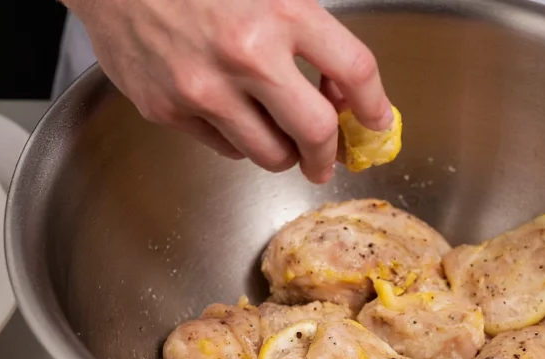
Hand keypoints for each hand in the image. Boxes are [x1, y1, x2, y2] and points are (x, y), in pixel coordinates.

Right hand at [63, 0, 393, 182]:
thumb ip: (310, 30)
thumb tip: (340, 89)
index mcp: (281, 11)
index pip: (355, 71)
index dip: (375, 104)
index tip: (376, 120)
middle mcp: (246, 55)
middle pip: (316, 133)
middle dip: (329, 153)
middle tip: (328, 158)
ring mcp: (204, 88)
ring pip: (271, 154)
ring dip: (285, 152)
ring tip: (279, 136)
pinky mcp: (168, 109)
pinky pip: (225, 147)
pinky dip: (239, 139)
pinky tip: (233, 113)